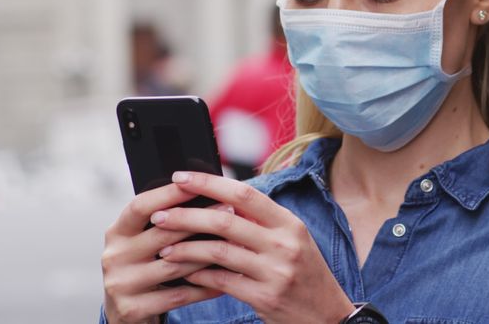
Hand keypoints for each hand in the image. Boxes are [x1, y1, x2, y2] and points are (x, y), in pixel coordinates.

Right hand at [102, 184, 224, 323]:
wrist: (124, 313)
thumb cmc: (142, 268)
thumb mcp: (142, 243)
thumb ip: (163, 223)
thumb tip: (203, 193)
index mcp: (117, 232)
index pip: (140, 206)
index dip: (168, 194)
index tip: (198, 183)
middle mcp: (114, 256)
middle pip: (162, 235)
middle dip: (200, 222)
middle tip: (231, 212)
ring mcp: (121, 284)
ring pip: (174, 265)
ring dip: (208, 254)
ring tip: (235, 246)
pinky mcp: (132, 308)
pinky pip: (178, 296)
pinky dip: (204, 287)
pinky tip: (225, 281)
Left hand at [152, 172, 355, 323]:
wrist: (328, 315)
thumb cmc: (305, 273)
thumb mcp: (293, 240)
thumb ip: (262, 221)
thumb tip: (222, 198)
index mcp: (289, 223)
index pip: (244, 193)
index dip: (209, 183)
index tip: (181, 178)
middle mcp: (284, 244)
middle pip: (225, 220)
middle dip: (186, 215)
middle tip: (160, 214)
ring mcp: (275, 272)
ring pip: (219, 252)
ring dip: (186, 248)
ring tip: (164, 247)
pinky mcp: (265, 298)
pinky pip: (222, 282)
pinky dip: (199, 275)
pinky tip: (185, 271)